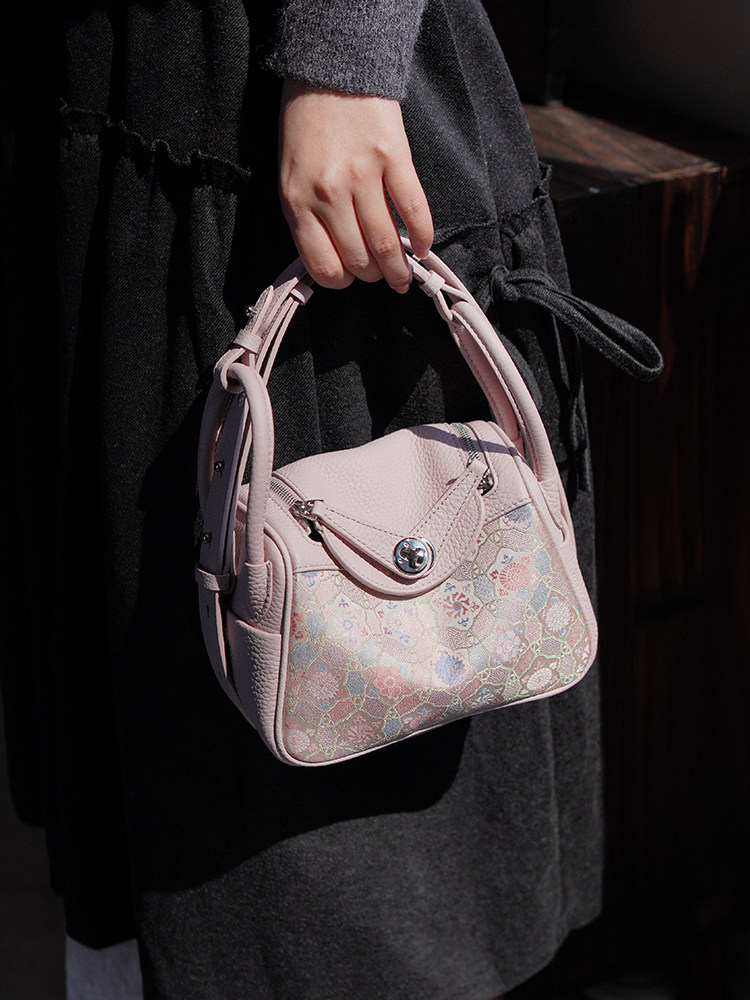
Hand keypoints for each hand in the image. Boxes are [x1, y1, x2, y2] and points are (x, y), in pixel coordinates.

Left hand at [278, 79, 433, 292]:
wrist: (329, 69)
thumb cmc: (306, 126)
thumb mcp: (290, 177)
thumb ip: (307, 218)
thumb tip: (335, 259)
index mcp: (297, 202)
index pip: (324, 266)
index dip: (341, 281)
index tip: (351, 277)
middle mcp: (329, 194)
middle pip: (359, 259)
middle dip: (373, 276)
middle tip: (381, 275)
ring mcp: (363, 176)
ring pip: (387, 243)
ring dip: (400, 268)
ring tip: (404, 276)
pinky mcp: (394, 158)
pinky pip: (414, 209)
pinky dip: (423, 235)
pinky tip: (423, 247)